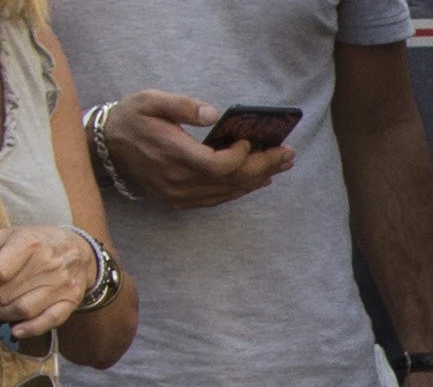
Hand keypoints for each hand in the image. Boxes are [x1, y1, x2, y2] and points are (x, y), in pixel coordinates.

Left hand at [0, 227, 94, 340]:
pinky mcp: (71, 300)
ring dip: (4, 315)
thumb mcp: (11, 235)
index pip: (0, 272)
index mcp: (29, 244)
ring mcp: (61, 285)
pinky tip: (16, 331)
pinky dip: (31, 328)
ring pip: (24, 309)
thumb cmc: (37, 243)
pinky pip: (50, 320)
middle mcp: (47, 265)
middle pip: (6, 294)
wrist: (79, 251)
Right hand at [97, 93, 293, 209]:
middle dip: (263, 167)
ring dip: (257, 179)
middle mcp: (177, 180)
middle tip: (289, 154)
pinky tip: (258, 179)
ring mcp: (179, 194)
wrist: (105, 147)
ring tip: (281, 164)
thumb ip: (182, 106)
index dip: (240, 157)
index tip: (250, 141)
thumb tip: (214, 114)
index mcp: (172, 154)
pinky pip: (217, 198)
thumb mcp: (150, 101)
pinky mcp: (179, 200)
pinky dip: (240, 188)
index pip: (217, 165)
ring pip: (227, 192)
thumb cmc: (131, 118)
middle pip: (231, 181)